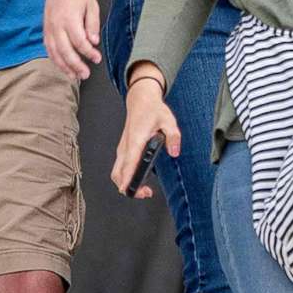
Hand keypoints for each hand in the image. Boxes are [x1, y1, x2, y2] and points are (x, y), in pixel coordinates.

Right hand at [42, 0, 102, 80]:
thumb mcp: (92, 6)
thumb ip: (93, 24)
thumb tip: (93, 42)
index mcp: (69, 18)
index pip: (79, 42)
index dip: (88, 53)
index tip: (97, 58)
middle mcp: (56, 24)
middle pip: (65, 50)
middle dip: (76, 65)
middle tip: (86, 74)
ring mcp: (49, 27)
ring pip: (54, 52)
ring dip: (64, 66)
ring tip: (74, 76)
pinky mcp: (45, 28)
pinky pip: (48, 47)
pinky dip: (55, 59)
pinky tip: (62, 67)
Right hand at [110, 72, 181, 198]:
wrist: (140, 100)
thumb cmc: (152, 110)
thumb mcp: (168, 120)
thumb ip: (173, 136)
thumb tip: (175, 152)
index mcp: (136, 139)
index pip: (129, 162)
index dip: (126, 178)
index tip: (127, 190)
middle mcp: (126, 146)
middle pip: (118, 173)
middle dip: (128, 187)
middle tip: (145, 192)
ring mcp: (123, 148)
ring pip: (117, 172)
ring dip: (126, 183)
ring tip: (144, 189)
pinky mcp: (123, 149)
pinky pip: (120, 167)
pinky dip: (125, 177)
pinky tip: (139, 178)